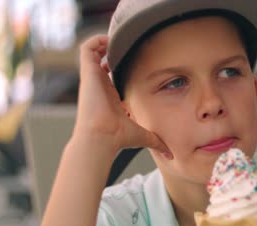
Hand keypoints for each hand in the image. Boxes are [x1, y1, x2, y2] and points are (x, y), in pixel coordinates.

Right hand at [74, 35, 170, 155]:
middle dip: (111, 50)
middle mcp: (99, 86)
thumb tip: (171, 155)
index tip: (132, 60)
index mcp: (109, 96)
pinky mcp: (87, 73)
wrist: (101, 137)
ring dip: (102, 42)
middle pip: (100, 61)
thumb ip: (156, 141)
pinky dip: (96, 40)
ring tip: (116, 39)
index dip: (118, 66)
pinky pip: (86, 48)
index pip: (109, 76)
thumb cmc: (118, 138)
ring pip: (91, 52)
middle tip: (125, 45)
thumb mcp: (142, 136)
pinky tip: (110, 40)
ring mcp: (92, 78)